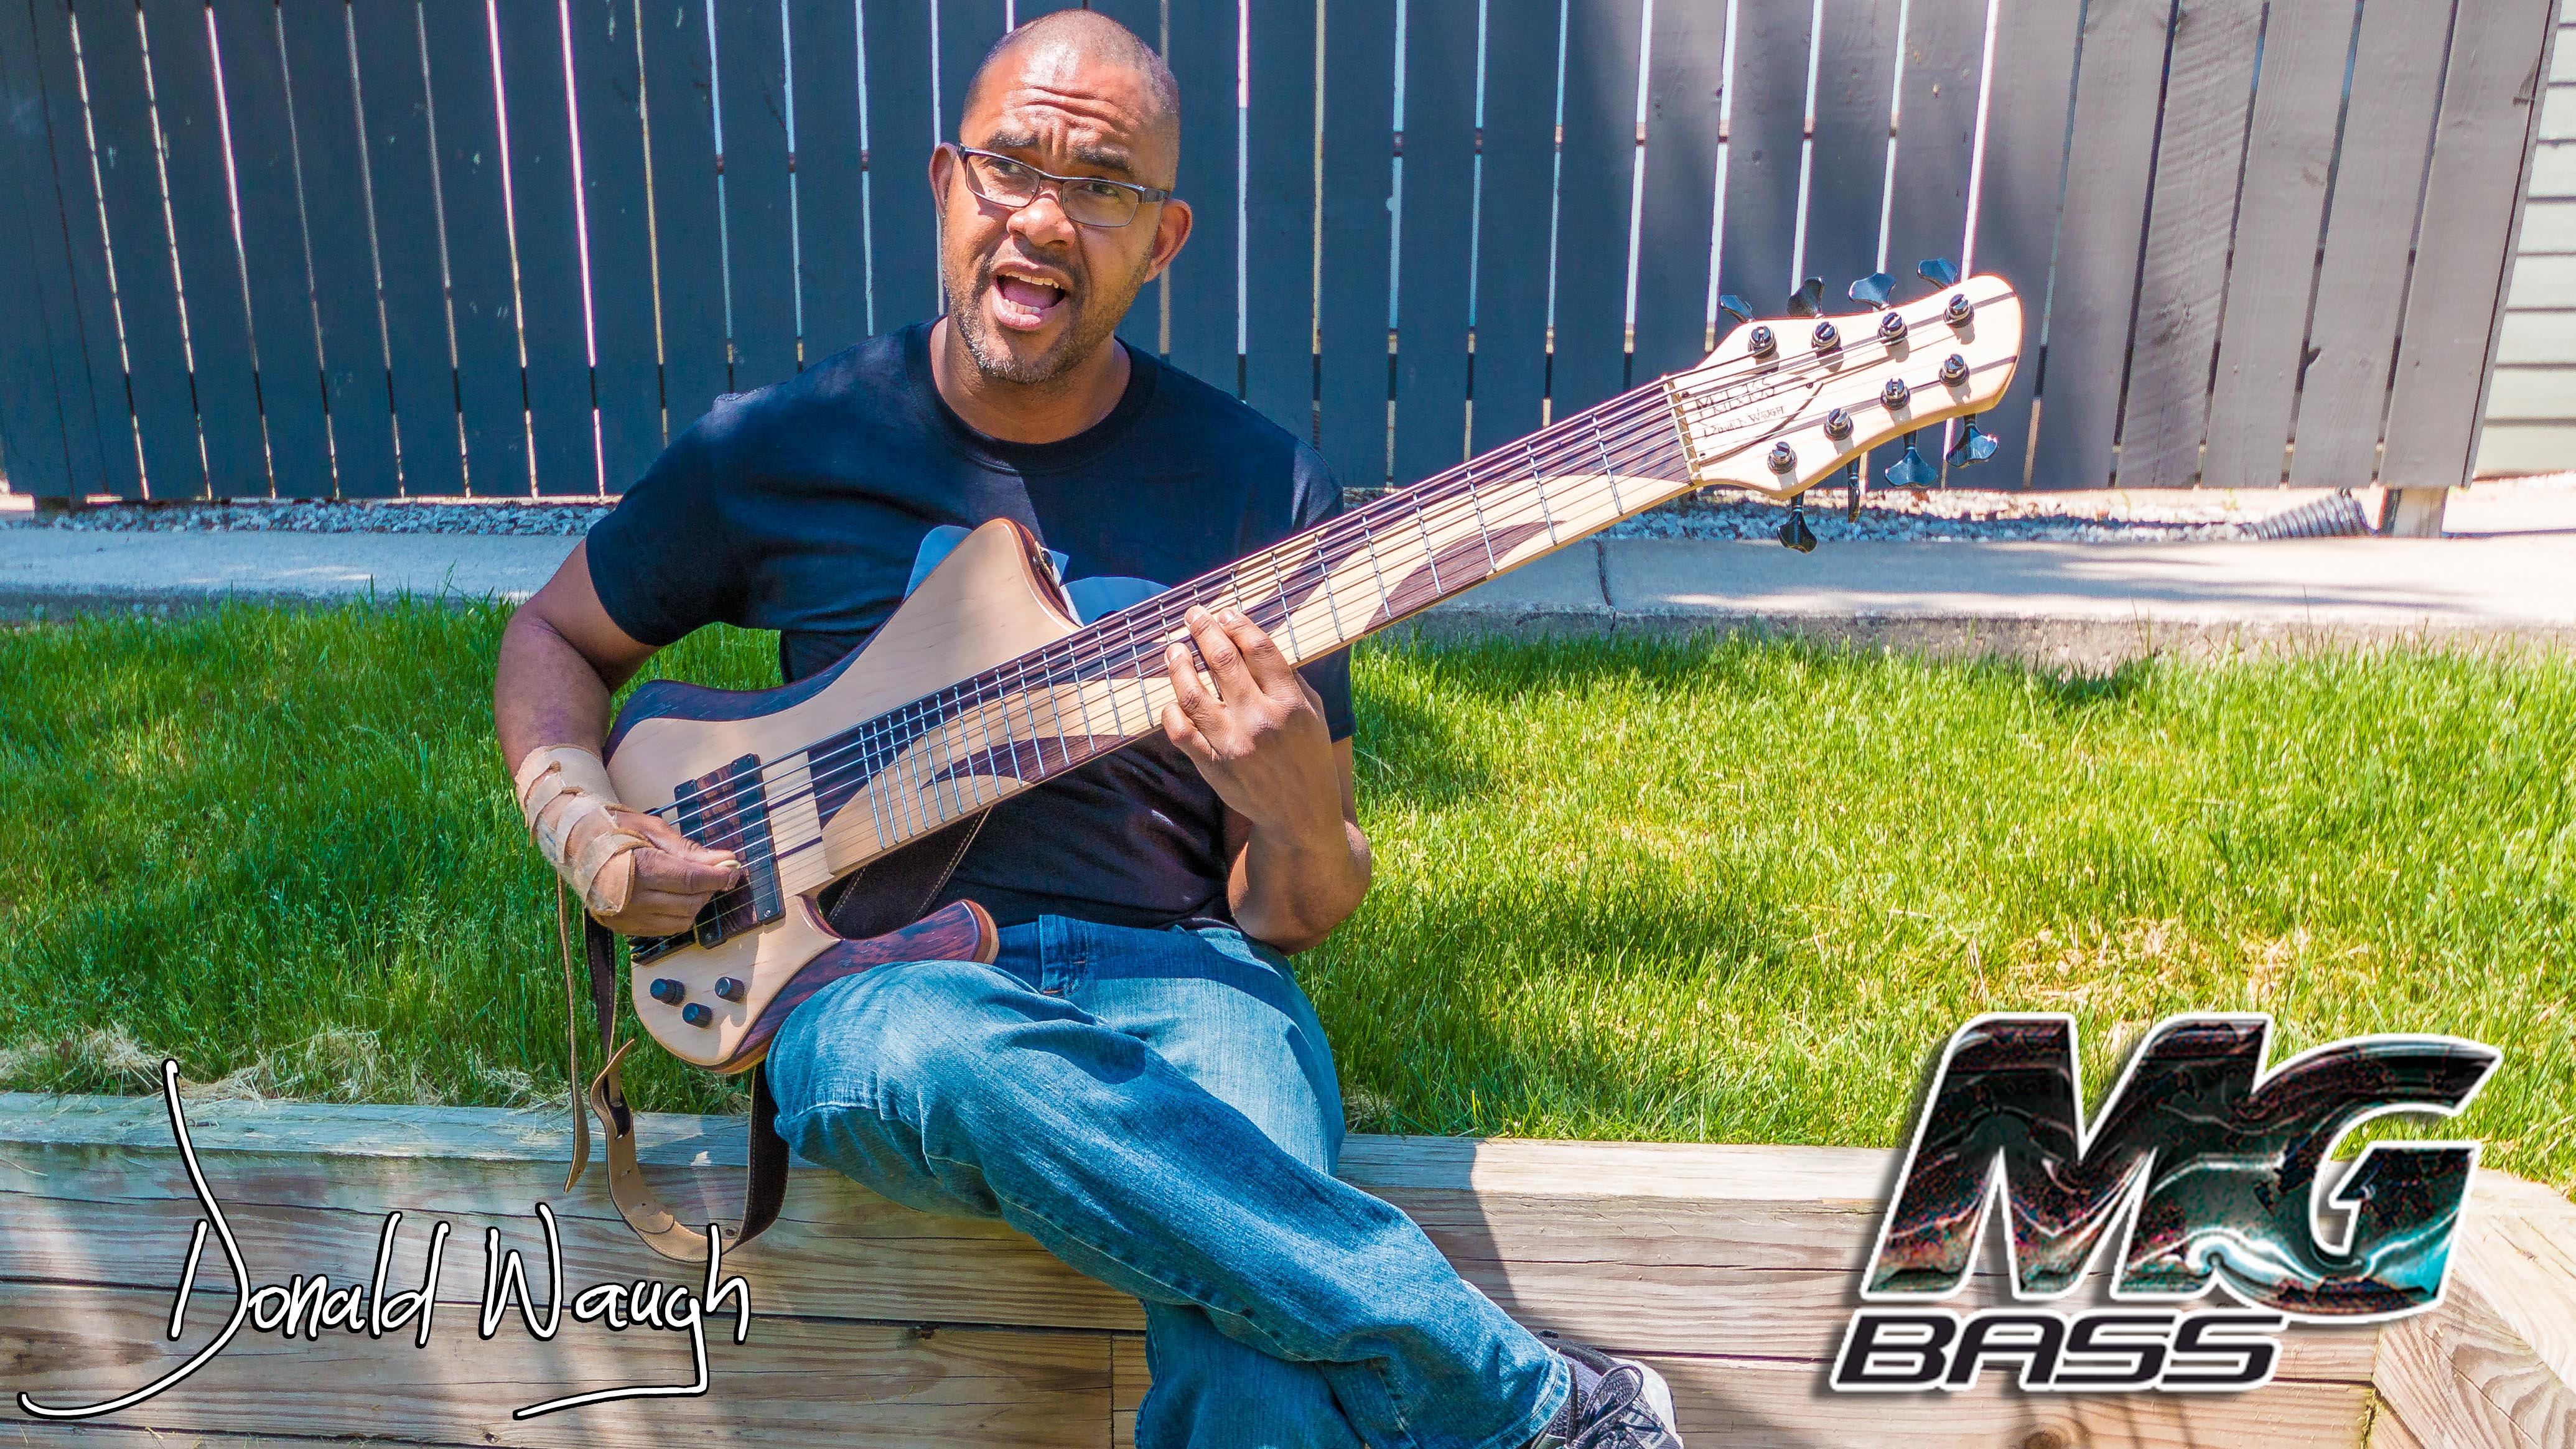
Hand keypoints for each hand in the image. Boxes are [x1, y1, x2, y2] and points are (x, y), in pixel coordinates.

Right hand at [591, 807, 743, 937]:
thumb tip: (725, 860)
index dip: (718, 877)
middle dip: (709, 888)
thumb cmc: (611, 828)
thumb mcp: (650, 829)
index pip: (691, 880)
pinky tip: (675, 896)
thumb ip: (689, 849)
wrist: (568, 843)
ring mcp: (624, 917)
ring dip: (695, 903)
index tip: (735, 869)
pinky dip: (678, 914)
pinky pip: (664, 929)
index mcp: (637, 868)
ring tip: (691, 883)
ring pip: (680, 920)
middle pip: (689, 903)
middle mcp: (630, 898)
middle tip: (713, 872)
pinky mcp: (621, 927)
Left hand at [1162, 605, 1341, 834]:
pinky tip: (1172, 698)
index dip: (1237, 623)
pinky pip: (1180, 733)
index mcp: (1291, 703)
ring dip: (1179, 665)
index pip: (1258, 649)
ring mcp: (1234, 745)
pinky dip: (1171, 711)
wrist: (1300, 814)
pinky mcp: (1214, 767)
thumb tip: (1254, 640)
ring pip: (1193, 694)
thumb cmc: (1308, 756)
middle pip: (1223, 662)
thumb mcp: (1314, 714)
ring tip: (1175, 650)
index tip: (1224, 612)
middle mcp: (1262, 721)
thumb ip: (1289, 679)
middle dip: (1203, 631)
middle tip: (1193, 616)